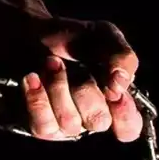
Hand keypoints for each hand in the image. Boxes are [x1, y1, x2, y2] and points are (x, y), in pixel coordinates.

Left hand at [10, 17, 143, 143]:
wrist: (29, 32)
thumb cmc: (71, 39)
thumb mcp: (103, 36)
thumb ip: (122, 55)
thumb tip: (120, 83)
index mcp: (114, 100)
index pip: (129, 127)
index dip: (125, 114)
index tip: (113, 90)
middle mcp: (91, 117)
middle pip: (99, 121)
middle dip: (85, 89)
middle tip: (75, 66)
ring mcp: (66, 125)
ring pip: (69, 123)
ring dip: (59, 87)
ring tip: (50, 62)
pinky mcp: (41, 125)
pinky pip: (43, 126)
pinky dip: (38, 98)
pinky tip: (33, 77)